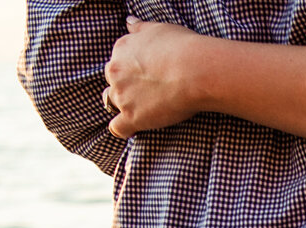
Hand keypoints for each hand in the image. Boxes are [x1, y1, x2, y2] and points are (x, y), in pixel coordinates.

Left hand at [104, 18, 208, 136]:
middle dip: (125, 87)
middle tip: (148, 92)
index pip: (117, 62)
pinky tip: (135, 129)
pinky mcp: (131, 116)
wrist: (194, 71)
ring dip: (124, 106)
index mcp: (121, 49)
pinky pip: (117, 128)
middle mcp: (115, 70)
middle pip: (112, 82)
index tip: (146, 77)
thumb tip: (128, 21)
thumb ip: (139, 27)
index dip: (130, 71)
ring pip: (111, 103)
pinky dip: (124, 129)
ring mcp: (122, 95)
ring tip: (145, 109)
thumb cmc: (182, 47)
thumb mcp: (158, 29)